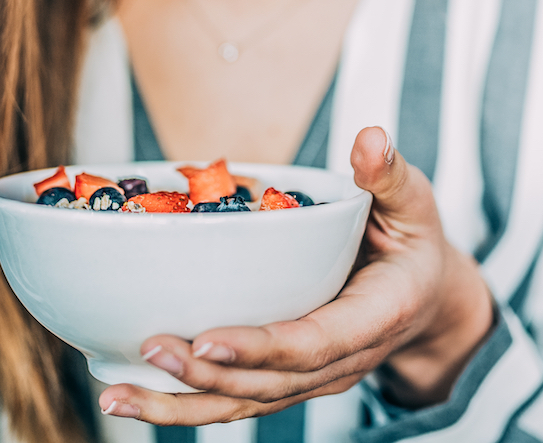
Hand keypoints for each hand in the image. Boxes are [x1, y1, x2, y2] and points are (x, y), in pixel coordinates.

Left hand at [97, 126, 495, 423]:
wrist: (425, 298)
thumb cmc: (413, 240)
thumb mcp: (412, 201)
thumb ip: (387, 175)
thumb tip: (368, 138)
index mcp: (374, 318)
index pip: (314, 343)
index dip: (260, 347)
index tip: (207, 340)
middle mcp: (341, 361)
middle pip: (269, 383)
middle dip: (205, 375)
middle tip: (149, 347)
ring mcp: (312, 378)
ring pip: (244, 403)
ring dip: (180, 405)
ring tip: (117, 396)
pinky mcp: (286, 379)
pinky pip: (235, 400)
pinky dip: (183, 405)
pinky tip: (131, 394)